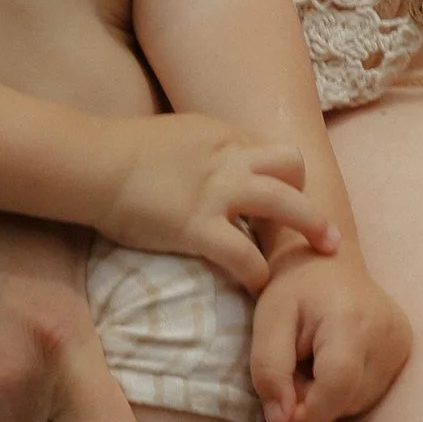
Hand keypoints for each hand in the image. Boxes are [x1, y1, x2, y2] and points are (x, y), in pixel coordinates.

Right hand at [97, 115, 341, 290]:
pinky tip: (259, 287)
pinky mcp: (198, 226)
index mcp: (223, 136)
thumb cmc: (123, 151)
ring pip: (284, 204)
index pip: (271, 152)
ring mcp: (217, 192)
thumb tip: (213, 163)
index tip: (288, 205)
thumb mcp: (177, 135)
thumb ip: (203, 149)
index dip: (282, 180)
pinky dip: (258, 273)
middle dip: (312, 198)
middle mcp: (230, 159)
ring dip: (309, 229)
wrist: (94, 164)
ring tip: (322, 254)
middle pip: (292, 167)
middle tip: (327, 231)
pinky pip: (243, 253)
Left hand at [248, 248, 411, 421]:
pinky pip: (370, 393)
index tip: (284, 412)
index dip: (309, 411)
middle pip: (347, 399)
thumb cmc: (294, 290)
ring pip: (359, 402)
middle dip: (313, 402)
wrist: (329, 263)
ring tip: (313, 364)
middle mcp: (387, 331)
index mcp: (351, 318)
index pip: (337, 385)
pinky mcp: (405, 350)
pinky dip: (346, 390)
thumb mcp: (267, 322)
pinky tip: (333, 364)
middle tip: (294, 371)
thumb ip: (269, 371)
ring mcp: (402, 342)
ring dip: (329, 398)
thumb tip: (282, 421)